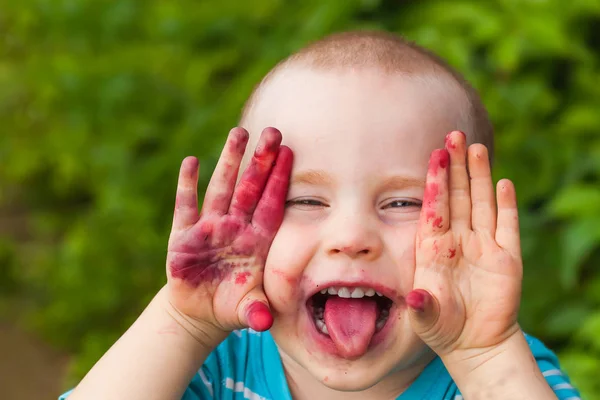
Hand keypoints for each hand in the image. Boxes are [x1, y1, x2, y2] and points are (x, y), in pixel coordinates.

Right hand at [165, 127, 292, 337]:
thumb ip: (255, 312)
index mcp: (256, 241)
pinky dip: (187, 186)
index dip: (279, 181)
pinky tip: (191, 162)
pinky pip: (185, 207)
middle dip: (260, 161)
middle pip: (249, 188)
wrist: (201, 311)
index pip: (270, 205)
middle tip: (273, 131)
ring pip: (221, 188)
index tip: (289, 153)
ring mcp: (209, 228)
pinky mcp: (183, 236)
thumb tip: (263, 324)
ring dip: (228, 162)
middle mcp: (235, 228)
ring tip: (238, 133)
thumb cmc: (232, 305)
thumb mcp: (246, 311)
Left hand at [407, 131, 522, 360]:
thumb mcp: (426, 318)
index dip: (435, 183)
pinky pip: (507, 226)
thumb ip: (422, 306)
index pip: (434, 208)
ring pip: (481, 203)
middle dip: (455, 166)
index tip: (433, 156)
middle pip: (457, 196)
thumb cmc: (442, 326)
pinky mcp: (507, 258)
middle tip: (453, 135)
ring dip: (479, 176)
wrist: (473, 343)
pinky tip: (503, 183)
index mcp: (434, 248)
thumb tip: (417, 297)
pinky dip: (506, 206)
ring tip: (475, 148)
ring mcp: (483, 246)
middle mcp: (457, 240)